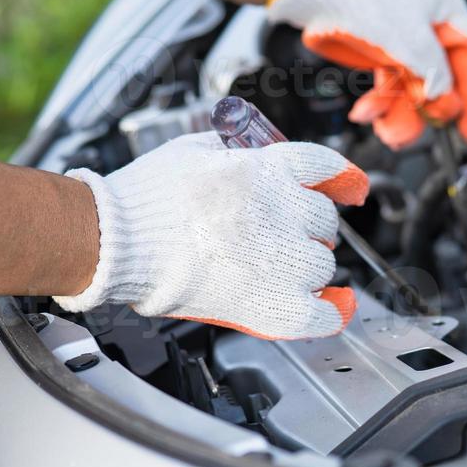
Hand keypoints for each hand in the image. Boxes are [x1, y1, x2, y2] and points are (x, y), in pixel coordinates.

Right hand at [54, 133, 368, 339]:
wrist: (116, 241)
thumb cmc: (143, 199)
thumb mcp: (194, 152)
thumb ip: (232, 154)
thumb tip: (246, 160)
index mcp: (265, 169)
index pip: (326, 166)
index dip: (343, 178)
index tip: (350, 188)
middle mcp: (281, 211)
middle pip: (323, 219)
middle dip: (308, 226)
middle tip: (282, 235)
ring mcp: (279, 260)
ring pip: (322, 264)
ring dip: (307, 265)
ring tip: (277, 268)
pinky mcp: (268, 305)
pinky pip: (323, 314)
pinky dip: (335, 311)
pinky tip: (339, 305)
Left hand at [266, 0, 466, 150]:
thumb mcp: (409, 40)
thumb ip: (433, 73)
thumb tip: (445, 100)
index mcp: (447, 10)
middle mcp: (428, 27)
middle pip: (443, 80)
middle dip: (432, 109)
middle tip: (428, 129)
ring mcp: (403, 43)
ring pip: (414, 91)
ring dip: (402, 114)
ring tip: (389, 131)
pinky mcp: (380, 56)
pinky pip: (390, 90)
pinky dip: (380, 105)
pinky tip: (366, 113)